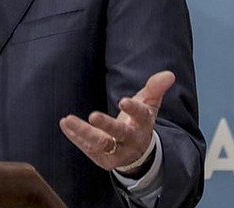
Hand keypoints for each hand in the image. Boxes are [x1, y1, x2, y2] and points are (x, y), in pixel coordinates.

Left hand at [58, 70, 174, 172]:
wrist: (138, 152)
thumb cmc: (139, 121)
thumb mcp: (148, 104)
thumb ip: (155, 88)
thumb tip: (169, 74)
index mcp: (144, 124)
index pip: (141, 116)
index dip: (133, 108)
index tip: (123, 101)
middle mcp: (132, 140)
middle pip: (120, 133)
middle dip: (107, 125)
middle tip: (93, 115)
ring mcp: (118, 152)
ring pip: (101, 145)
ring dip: (83, 132)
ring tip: (68, 120)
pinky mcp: (104, 159)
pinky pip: (88, 149)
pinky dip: (76, 137)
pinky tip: (64, 124)